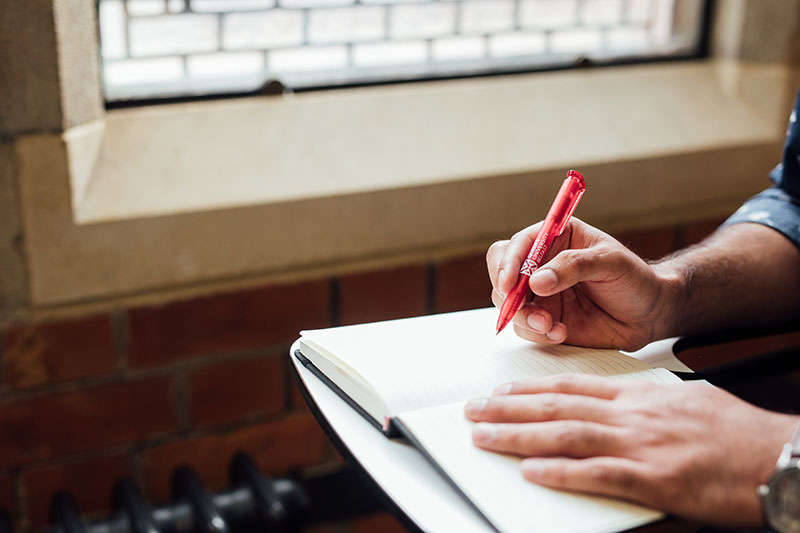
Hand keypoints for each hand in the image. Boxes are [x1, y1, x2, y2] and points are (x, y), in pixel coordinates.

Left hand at [464, 374, 797, 526]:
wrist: (780, 455)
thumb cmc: (737, 432)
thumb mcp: (684, 401)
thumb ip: (643, 404)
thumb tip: (615, 410)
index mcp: (639, 394)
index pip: (572, 386)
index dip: (531, 388)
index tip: (502, 389)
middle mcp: (633, 414)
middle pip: (558, 407)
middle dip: (509, 407)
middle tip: (473, 409)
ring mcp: (641, 444)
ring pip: (567, 435)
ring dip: (519, 435)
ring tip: (484, 436)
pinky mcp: (654, 479)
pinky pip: (598, 474)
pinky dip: (561, 473)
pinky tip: (531, 472)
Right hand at [487, 218, 676, 349]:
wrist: (651, 315)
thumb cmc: (636, 279)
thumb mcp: (610, 262)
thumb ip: (573, 266)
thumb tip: (537, 281)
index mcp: (555, 239)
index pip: (517, 245)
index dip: (508, 262)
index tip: (510, 283)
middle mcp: (542, 265)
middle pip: (502, 274)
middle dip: (508, 294)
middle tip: (522, 308)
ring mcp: (541, 295)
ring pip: (509, 305)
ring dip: (524, 318)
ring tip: (550, 325)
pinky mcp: (545, 320)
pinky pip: (525, 329)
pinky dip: (537, 334)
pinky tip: (560, 333)